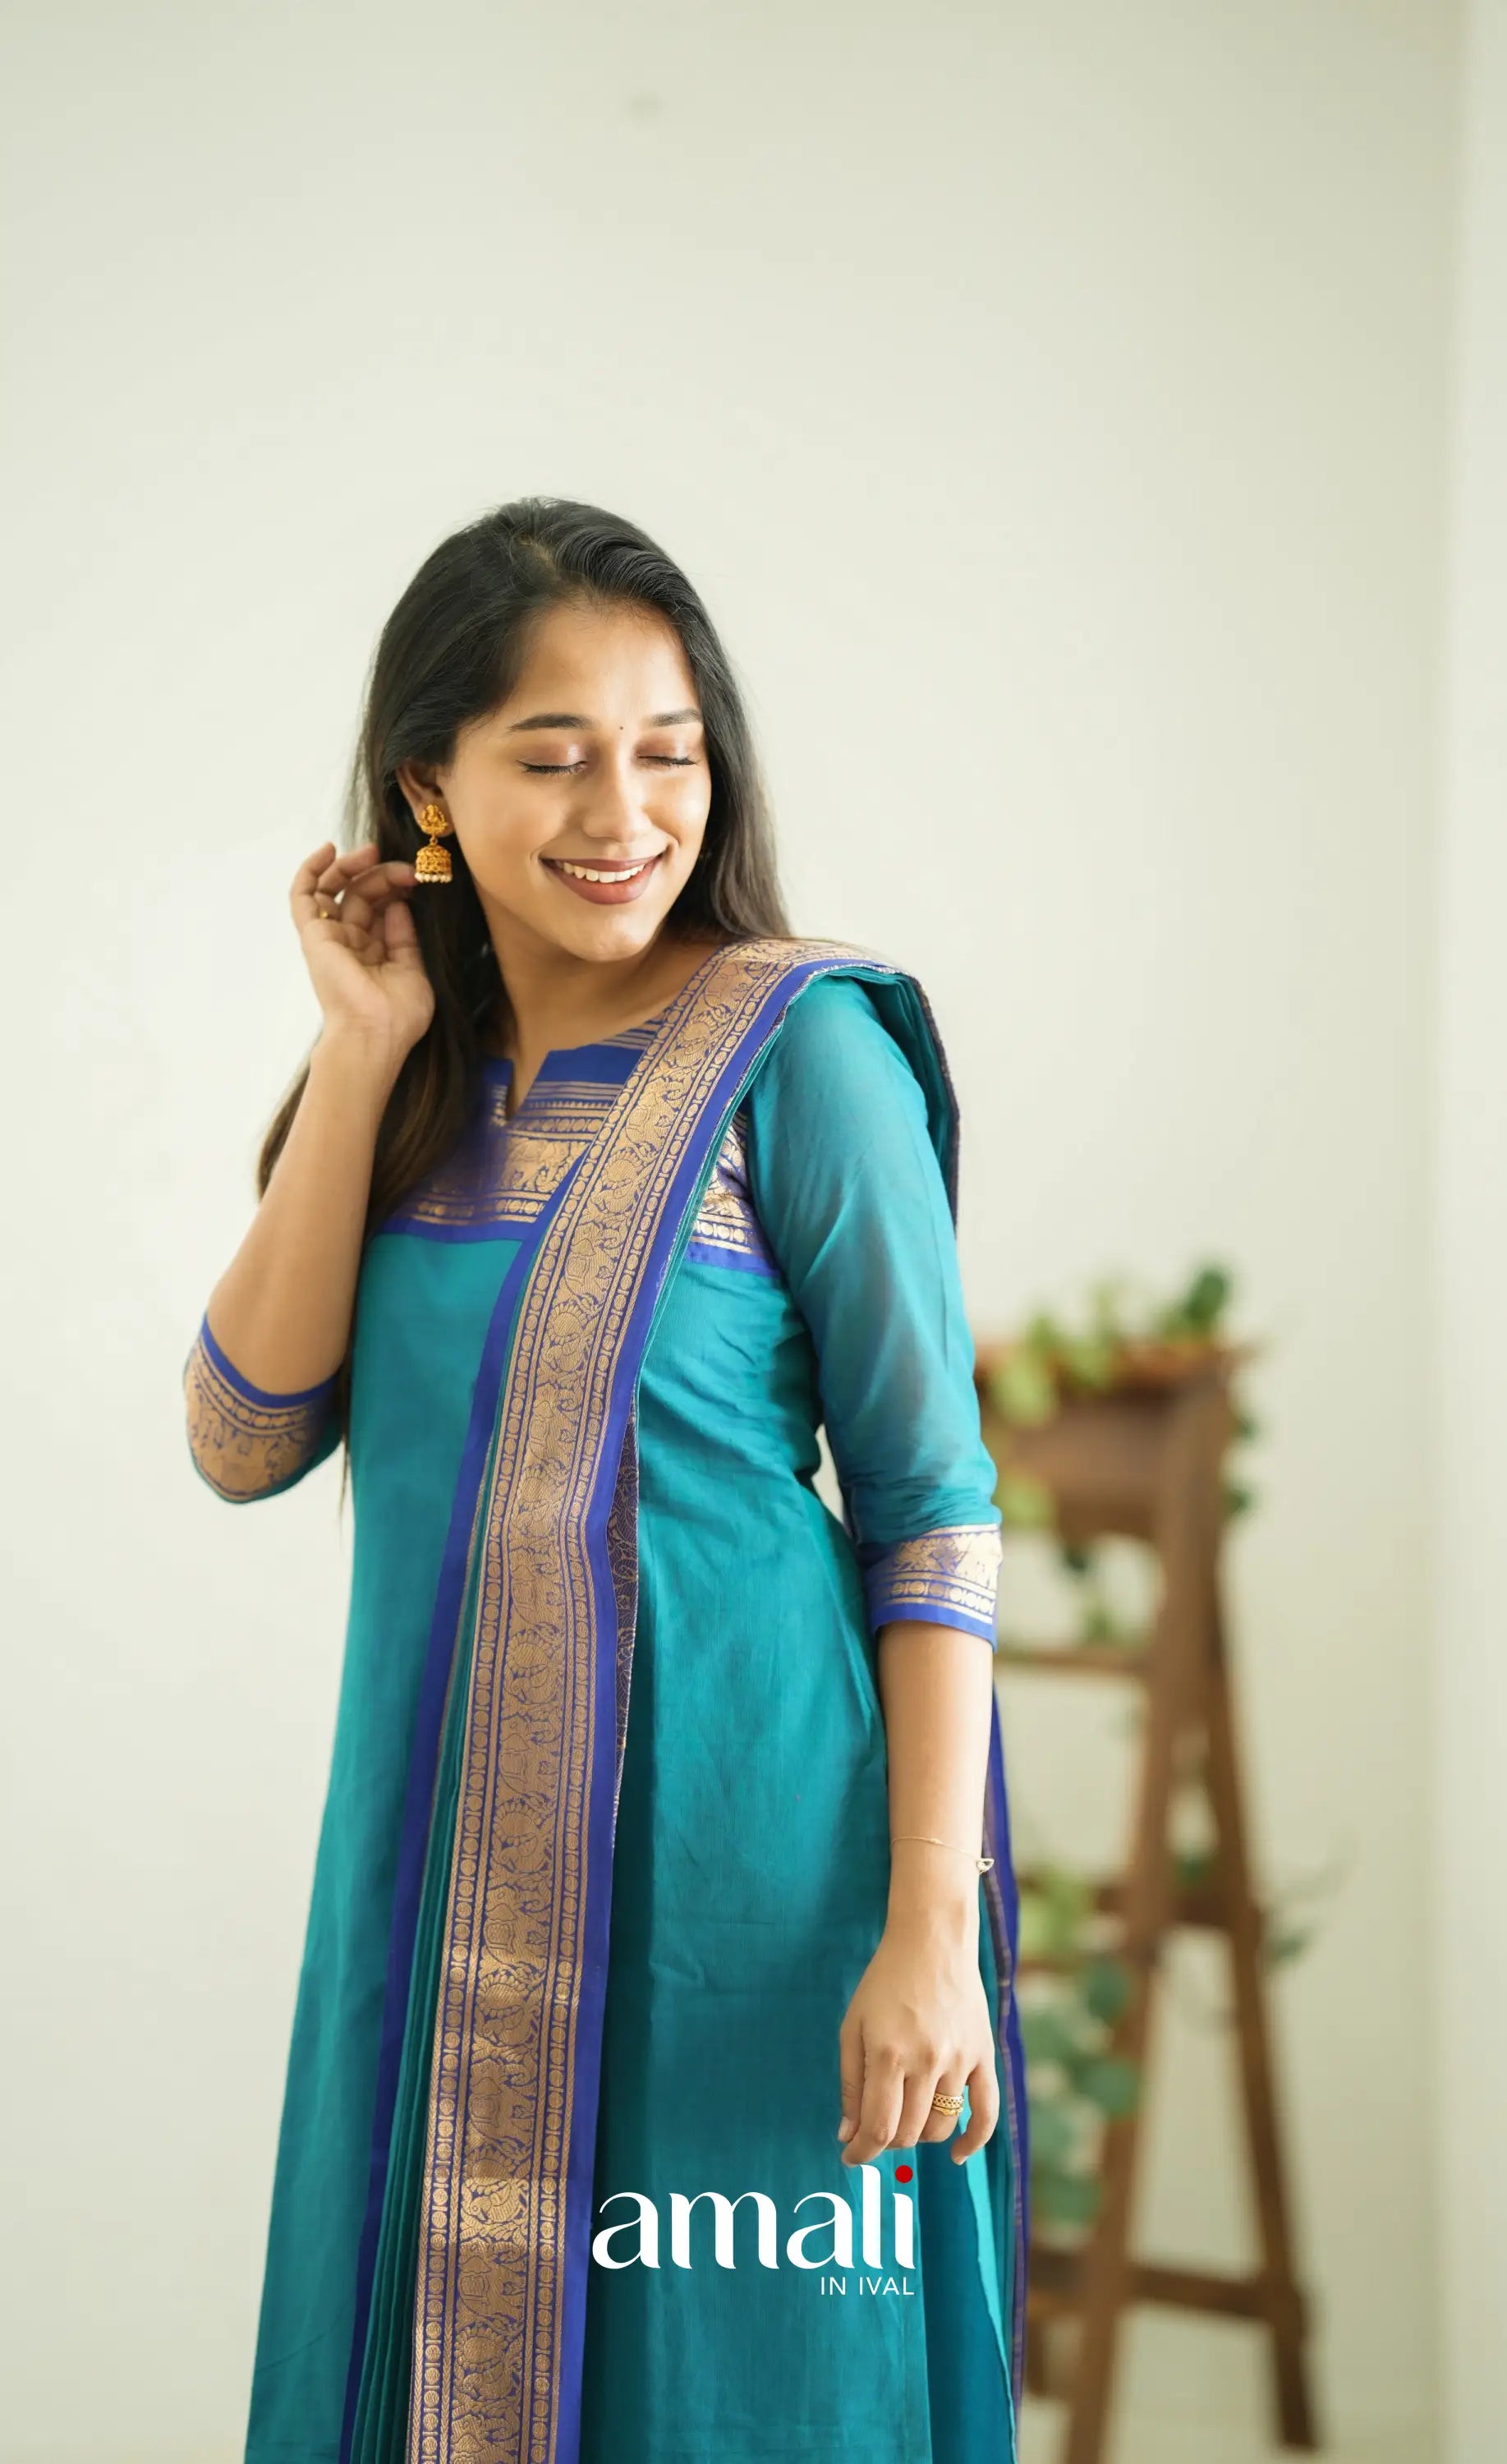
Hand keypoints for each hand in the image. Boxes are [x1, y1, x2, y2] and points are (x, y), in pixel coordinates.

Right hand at [290, 839, 433, 1066]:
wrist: (375, 1035)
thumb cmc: (397, 1016)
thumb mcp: (413, 970)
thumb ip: (404, 937)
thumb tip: (398, 905)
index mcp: (374, 951)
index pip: (381, 906)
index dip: (397, 887)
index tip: (419, 878)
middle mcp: (350, 942)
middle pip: (361, 893)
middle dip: (383, 874)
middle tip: (407, 869)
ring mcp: (330, 937)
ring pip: (334, 888)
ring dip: (353, 866)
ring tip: (372, 853)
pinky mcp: (313, 935)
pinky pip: (303, 896)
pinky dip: (310, 870)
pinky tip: (328, 850)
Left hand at [836, 1917, 999, 2166]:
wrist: (932, 1941)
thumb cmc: (884, 1982)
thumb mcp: (853, 2026)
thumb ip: (850, 2084)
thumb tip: (848, 2136)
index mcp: (889, 2054)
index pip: (878, 2128)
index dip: (862, 2152)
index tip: (851, 2158)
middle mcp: (927, 2062)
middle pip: (907, 2132)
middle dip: (885, 2141)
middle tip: (874, 2129)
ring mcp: (959, 2061)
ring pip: (940, 2127)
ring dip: (917, 2135)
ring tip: (904, 2119)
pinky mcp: (983, 2057)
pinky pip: (987, 2112)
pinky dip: (974, 2141)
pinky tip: (958, 2156)